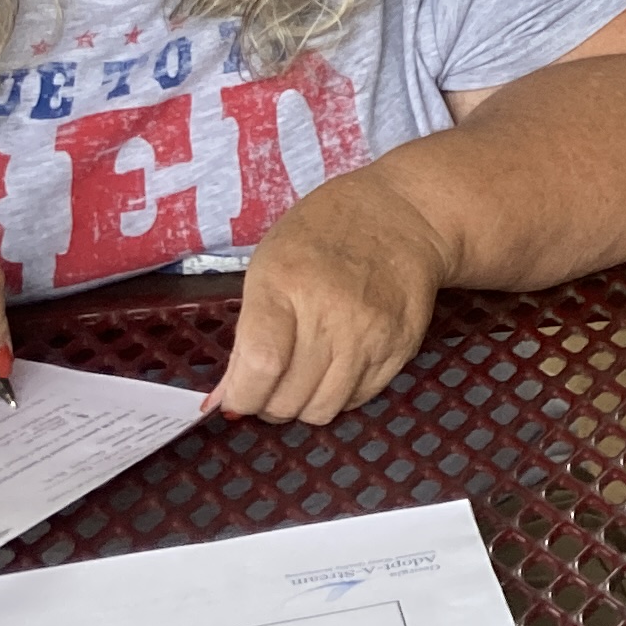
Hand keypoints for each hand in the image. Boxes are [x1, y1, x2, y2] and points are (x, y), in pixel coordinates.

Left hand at [220, 168, 452, 422]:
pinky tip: (332, 369)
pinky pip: (358, 399)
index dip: (241, 396)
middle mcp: (332, 313)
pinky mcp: (401, 348)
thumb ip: (246, 334)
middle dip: (267, 404)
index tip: (237, 396)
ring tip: (299, 381)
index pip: (261, 365)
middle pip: (289, 397)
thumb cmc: (321, 235)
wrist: (402, 216)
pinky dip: (337, 396)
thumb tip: (223, 400)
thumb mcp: (268, 267)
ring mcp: (372, 334)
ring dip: (302, 406)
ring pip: (323, 409)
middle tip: (267, 386)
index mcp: (286, 284)